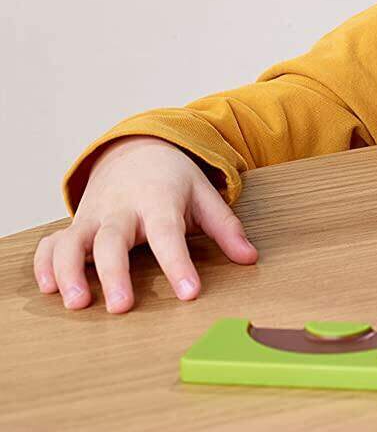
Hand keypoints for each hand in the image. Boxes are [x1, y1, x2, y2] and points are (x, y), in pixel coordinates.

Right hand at [32, 135, 257, 313]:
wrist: (137, 150)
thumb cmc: (174, 180)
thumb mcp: (205, 196)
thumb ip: (226, 228)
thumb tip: (251, 258)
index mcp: (158, 200)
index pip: (168, 234)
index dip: (178, 264)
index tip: (189, 293)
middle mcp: (121, 209)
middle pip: (112, 240)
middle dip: (114, 274)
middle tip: (121, 307)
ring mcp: (94, 217)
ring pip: (72, 242)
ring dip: (69, 271)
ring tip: (77, 303)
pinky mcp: (75, 226)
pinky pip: (51, 243)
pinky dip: (45, 264)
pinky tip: (50, 289)